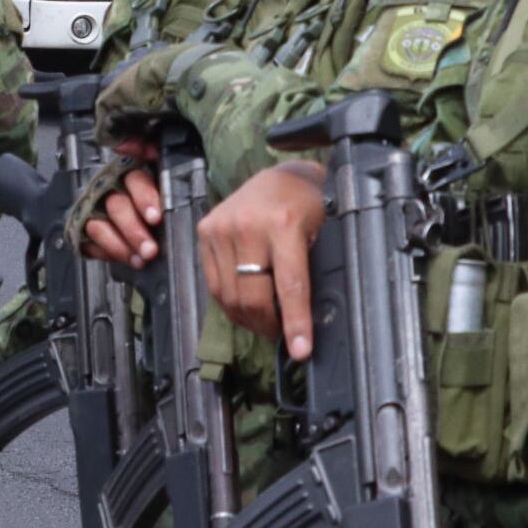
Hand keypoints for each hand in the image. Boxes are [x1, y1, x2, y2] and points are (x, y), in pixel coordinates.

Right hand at [79, 165, 166, 266]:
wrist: (129, 232)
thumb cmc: (155, 215)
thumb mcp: (165, 203)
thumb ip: (170, 203)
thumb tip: (186, 216)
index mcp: (134, 177)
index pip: (135, 179)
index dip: (145, 198)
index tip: (155, 219)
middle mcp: (110, 190)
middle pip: (117, 205)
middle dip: (134, 231)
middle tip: (150, 250)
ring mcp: (93, 210)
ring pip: (99, 226)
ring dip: (120, 246)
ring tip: (139, 260)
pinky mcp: (82, 231)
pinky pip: (88, 243)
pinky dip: (106, 254)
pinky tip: (124, 260)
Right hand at [198, 161, 328, 355]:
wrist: (280, 176)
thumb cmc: (308, 205)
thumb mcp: (321, 232)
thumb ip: (311, 271)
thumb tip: (311, 322)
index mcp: (284, 224)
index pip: (290, 286)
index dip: (295, 323)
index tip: (300, 351)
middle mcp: (248, 225)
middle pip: (253, 297)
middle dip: (268, 326)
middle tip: (282, 336)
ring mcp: (222, 227)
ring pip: (229, 296)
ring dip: (248, 319)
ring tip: (265, 322)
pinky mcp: (205, 231)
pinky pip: (213, 284)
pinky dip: (230, 303)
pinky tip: (245, 305)